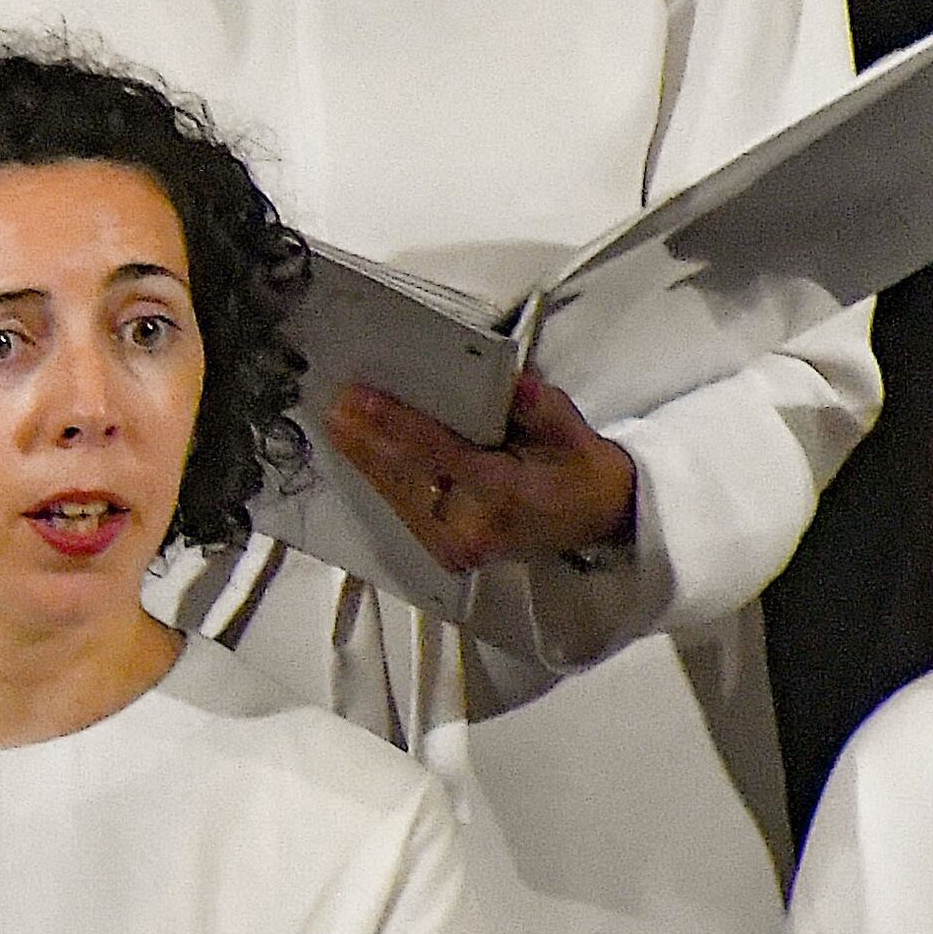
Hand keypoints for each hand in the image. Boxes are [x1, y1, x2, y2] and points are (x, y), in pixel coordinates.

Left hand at [326, 370, 637, 573]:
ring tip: (338, 425)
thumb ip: (537, 406)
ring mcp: (459, 548)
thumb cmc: (579, 470)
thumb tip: (506, 380)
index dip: (395, 425)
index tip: (361, 401)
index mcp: (507, 495)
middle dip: (367, 441)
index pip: (440, 454)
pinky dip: (382, 480)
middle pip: (406, 478)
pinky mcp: (448, 553)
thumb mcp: (570, 429)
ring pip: (398, 497)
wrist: (597, 519)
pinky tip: (362, 455)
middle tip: (335, 407)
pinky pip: (404, 510)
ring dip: (366, 460)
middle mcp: (476, 528)